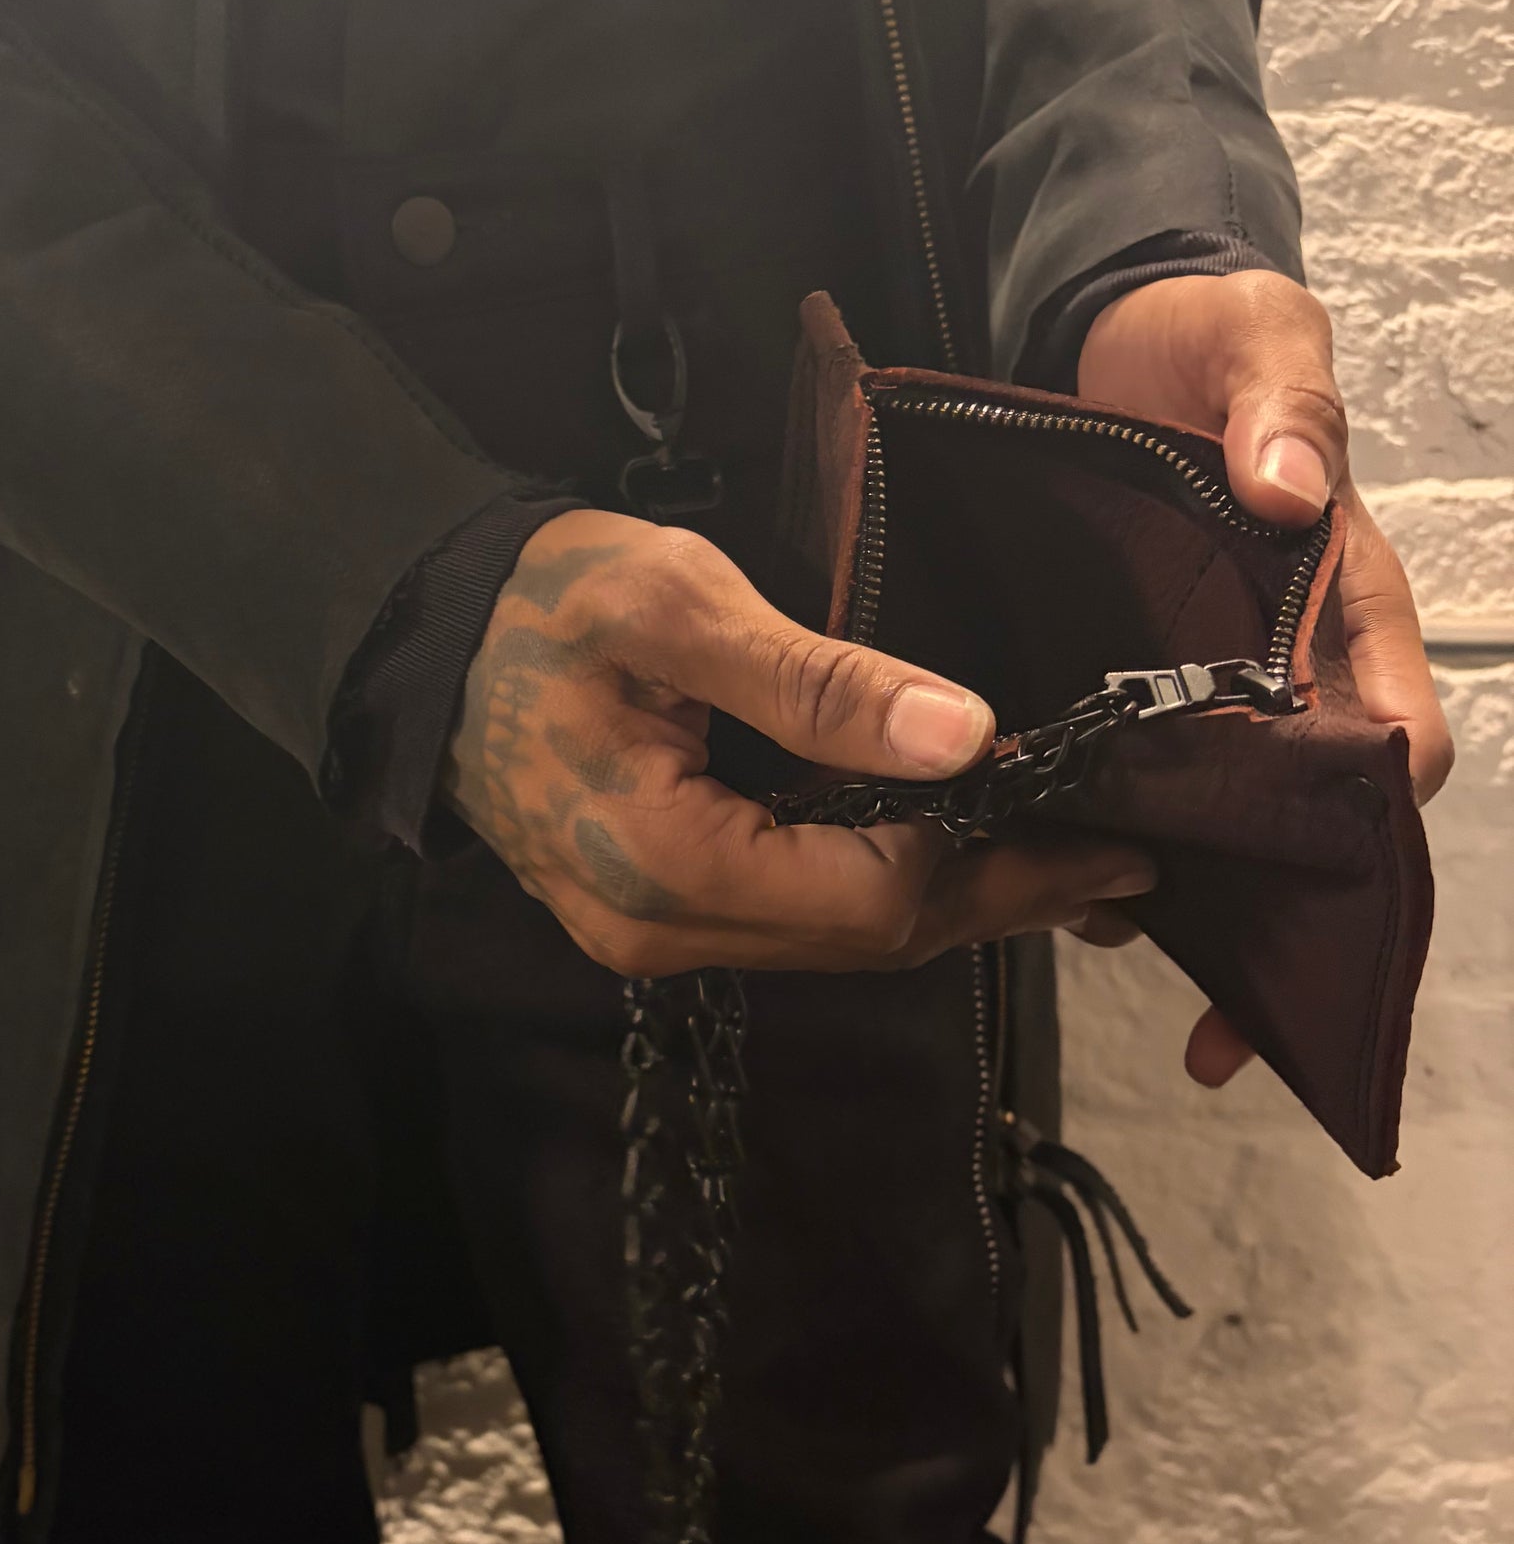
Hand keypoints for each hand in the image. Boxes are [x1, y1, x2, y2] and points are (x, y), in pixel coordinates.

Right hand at [444, 510, 1155, 975]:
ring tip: (1062, 860)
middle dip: (1000, 900)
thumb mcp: (681, 607)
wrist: (424, 632)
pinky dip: (884, 890)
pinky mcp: (652, 911)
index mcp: (665, 863)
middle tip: (1120, 861)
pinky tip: (947, 852)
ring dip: (953, 901)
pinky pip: (794, 920)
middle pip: (868, 940)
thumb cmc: (540, 602)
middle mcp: (658, 929)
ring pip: (837, 941)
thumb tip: (966, 735)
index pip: (872, 896)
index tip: (1095, 819)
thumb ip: (820, 681)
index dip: (992, 861)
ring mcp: (650, 933)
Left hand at [1078, 267, 1453, 1084]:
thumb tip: (1290, 490)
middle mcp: (1287, 665)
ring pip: (1219, 828)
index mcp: (1346, 598)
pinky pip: (1131, 790)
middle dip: (1285, 922)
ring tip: (1115, 953)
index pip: (1398, 725)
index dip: (1380, 802)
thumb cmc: (1205, 343)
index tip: (1339, 856)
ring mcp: (1205, 689)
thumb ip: (1282, 407)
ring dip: (1186, 903)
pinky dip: (1105, 848)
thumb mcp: (1258, 342)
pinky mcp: (1125, 691)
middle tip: (1233, 1021)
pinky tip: (1051, 887)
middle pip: (1315, 823)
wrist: (1109, 339)